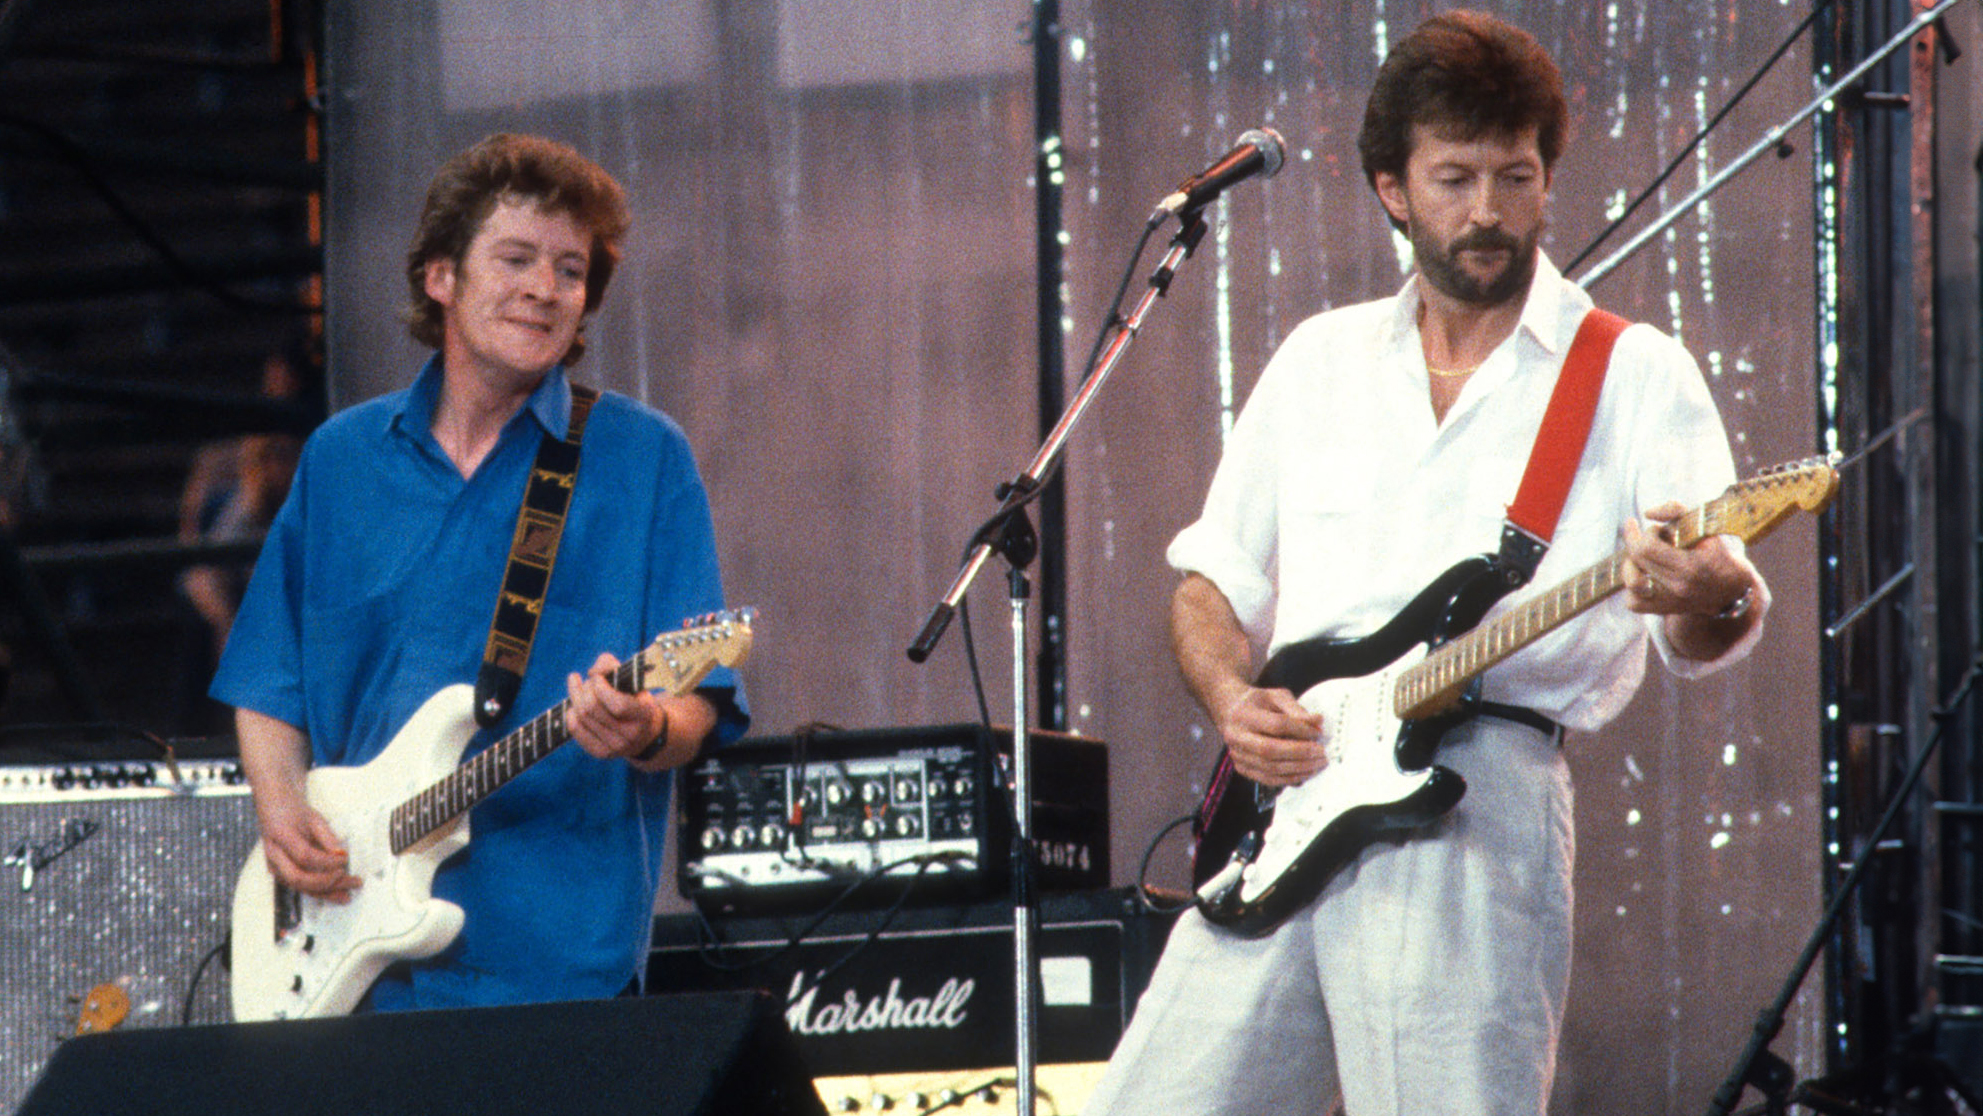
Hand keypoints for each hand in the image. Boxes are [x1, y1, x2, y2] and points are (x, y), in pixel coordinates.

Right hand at [257, 799, 359, 902]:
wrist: (276, 810)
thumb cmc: (294, 812)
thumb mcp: (314, 817)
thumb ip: (327, 836)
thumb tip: (341, 854)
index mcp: (280, 836)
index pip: (304, 856)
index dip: (327, 861)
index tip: (345, 859)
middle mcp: (274, 855)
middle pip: (298, 877)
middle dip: (328, 882)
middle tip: (351, 880)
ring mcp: (275, 867)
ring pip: (300, 887)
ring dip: (326, 893)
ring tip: (348, 894)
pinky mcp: (282, 874)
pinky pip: (301, 887)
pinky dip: (320, 892)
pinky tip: (337, 894)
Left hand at [565, 652, 669, 765]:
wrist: (646, 734)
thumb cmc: (637, 700)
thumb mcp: (634, 681)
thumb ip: (612, 666)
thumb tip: (591, 672)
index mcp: (644, 715)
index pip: (618, 704)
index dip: (601, 687)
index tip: (597, 676)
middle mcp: (630, 735)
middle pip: (593, 709)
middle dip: (585, 689)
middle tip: (588, 681)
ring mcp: (615, 747)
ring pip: (582, 717)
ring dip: (576, 696)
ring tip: (579, 687)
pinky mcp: (601, 753)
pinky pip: (576, 730)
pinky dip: (570, 713)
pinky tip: (574, 704)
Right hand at [1218, 685, 1327, 786]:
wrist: (1232, 713)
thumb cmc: (1258, 703)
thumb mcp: (1276, 696)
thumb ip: (1296, 709)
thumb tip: (1317, 723)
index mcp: (1243, 714)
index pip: (1276, 725)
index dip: (1300, 730)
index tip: (1318, 732)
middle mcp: (1236, 736)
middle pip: (1270, 750)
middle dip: (1300, 753)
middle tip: (1321, 753)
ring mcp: (1237, 755)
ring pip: (1270, 768)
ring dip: (1298, 768)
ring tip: (1317, 764)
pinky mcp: (1241, 768)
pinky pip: (1267, 779)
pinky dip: (1289, 778)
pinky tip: (1305, 772)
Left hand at [1620, 501, 1751, 616]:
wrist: (1733, 590)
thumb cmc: (1718, 553)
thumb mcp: (1706, 527)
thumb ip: (1677, 512)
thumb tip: (1647, 513)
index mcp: (1690, 565)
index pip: (1647, 548)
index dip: (1643, 533)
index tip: (1650, 526)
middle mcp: (1678, 586)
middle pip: (1636, 560)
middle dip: (1636, 542)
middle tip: (1648, 536)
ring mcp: (1670, 601)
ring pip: (1631, 583)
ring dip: (1631, 564)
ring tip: (1642, 556)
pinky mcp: (1664, 610)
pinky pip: (1633, 603)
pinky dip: (1632, 588)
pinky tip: (1643, 574)